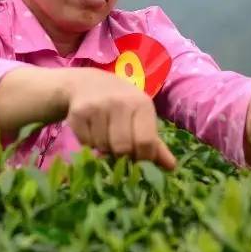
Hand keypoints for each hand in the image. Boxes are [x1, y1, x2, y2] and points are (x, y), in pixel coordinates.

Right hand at [60, 69, 177, 170]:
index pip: (146, 142)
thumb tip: (171, 168)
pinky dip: (89, 143)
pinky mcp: (78, 113)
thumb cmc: (120, 104)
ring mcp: (97, 106)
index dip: (142, 158)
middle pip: (123, 148)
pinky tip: (91, 129)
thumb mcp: (141, 117)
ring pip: (103, 147)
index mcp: (141, 104)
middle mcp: (120, 102)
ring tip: (105, 135)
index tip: (138, 159)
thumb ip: (155, 143)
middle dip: (121, 156)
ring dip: (104, 149)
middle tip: (119, 149)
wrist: (86, 84)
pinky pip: (86, 143)